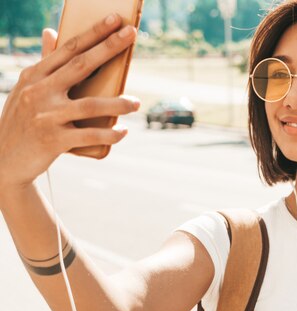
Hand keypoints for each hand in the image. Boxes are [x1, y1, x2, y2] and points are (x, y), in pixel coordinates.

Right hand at [0, 14, 138, 193]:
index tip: (115, 19)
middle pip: (81, 65)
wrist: (5, 159)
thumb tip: (51, 31)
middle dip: (108, 48)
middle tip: (132, 34)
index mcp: (34, 75)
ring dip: (118, 103)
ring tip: (136, 103)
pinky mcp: (54, 141)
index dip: (93, 33)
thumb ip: (45, 63)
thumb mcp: (27, 89)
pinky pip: (90, 136)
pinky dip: (110, 134)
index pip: (69, 49)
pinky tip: (123, 131)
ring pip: (91, 105)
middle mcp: (39, 92)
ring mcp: (47, 116)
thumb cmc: (24, 119)